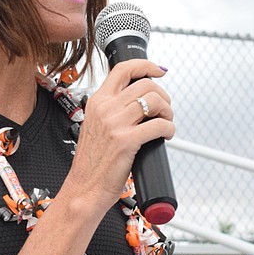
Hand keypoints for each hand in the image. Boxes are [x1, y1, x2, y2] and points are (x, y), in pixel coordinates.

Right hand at [67, 60, 173, 209]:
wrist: (84, 188)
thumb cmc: (92, 163)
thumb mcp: (95, 127)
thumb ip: (111, 111)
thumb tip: (137, 102)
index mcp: (97, 102)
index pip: (123, 69)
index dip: (146, 65)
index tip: (159, 71)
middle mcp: (105, 108)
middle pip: (145, 84)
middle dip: (163, 95)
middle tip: (165, 110)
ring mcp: (115, 124)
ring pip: (154, 101)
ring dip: (168, 111)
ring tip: (166, 122)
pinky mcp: (126, 141)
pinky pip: (159, 125)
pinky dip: (169, 128)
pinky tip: (166, 135)